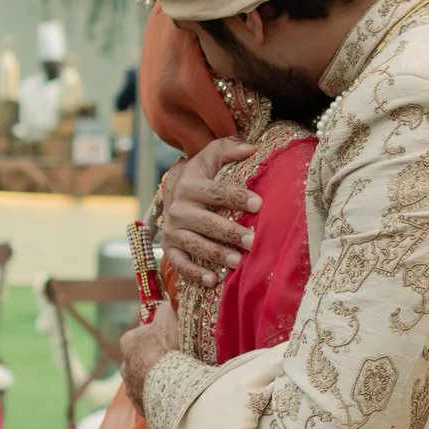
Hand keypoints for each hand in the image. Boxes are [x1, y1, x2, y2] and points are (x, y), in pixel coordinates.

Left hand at [119, 306, 179, 400]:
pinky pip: (150, 399)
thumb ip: (164, 309)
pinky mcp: (140, 406)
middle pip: (139, 360)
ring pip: (143, 381)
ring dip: (155, 380)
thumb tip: (166, 303)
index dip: (154, 335)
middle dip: (152, 360)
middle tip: (173, 360)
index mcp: (128, 342)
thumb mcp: (168, 319)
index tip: (168, 338)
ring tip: (174, 380)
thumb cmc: (166, 348)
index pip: (139, 334)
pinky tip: (172, 395)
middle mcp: (124, 366)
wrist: (168, 385)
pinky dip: (159, 397)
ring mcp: (131, 388)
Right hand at [155, 142, 261, 290]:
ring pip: (195, 244)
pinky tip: (213, 281)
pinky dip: (195, 273)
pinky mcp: (170, 247)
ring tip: (238, 262)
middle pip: (206, 222)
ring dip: (216, 254)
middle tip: (253, 241)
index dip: (236, 197)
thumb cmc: (201, 173)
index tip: (258, 204)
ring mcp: (173, 230)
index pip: (215, 192)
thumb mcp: (210, 156)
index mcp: (190, 185)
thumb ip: (228, 148)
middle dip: (230, 232)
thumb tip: (252, 148)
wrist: (172, 191)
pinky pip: (180, 263)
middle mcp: (178, 208)